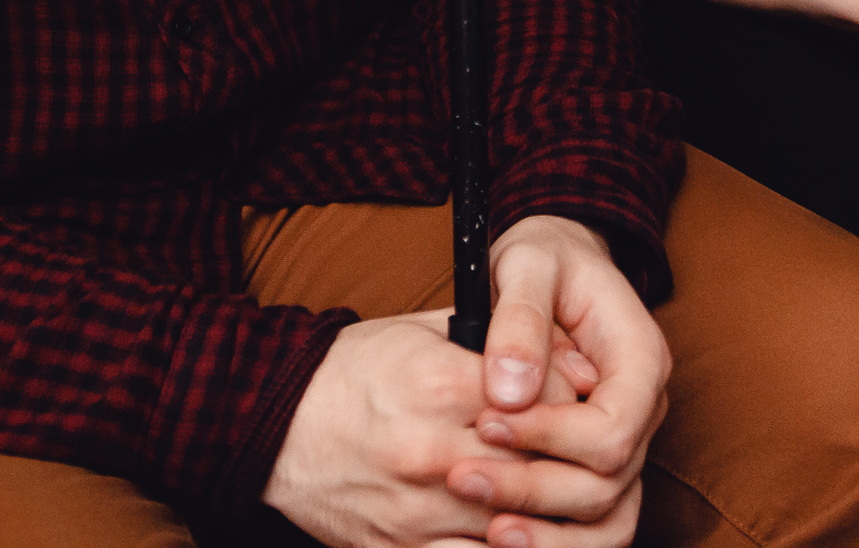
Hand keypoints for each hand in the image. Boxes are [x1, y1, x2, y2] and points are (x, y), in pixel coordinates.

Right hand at [263, 307, 578, 546]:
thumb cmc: (351, 372)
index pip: (536, 399)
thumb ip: (486, 338)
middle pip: (532, 467)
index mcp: (438, 385)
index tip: (578, 398)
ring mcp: (416, 510)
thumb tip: (561, 351)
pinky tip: (516, 532)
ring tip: (558, 496)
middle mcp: (432, 451)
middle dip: (564, 460)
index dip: (566, 398)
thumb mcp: (415, 332)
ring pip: (513, 527)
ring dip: (541, 514)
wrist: (276, 424)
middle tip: (581, 453)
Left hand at [445, 214, 668, 546]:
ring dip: (545, 531)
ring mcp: (626, 440)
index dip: (551, 436)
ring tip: (484, 528)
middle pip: (607, 481)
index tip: (486, 423)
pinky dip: (550, 535)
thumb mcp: (528, 263)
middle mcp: (643, 408)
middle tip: (461, 476)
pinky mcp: (598, 461)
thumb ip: (520, 319)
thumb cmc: (544, 256)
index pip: (612, 427)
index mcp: (640, 358)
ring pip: (606, 517)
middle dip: (533, 486)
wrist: (556, 260)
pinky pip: (589, 522)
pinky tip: (497, 534)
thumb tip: (508, 391)